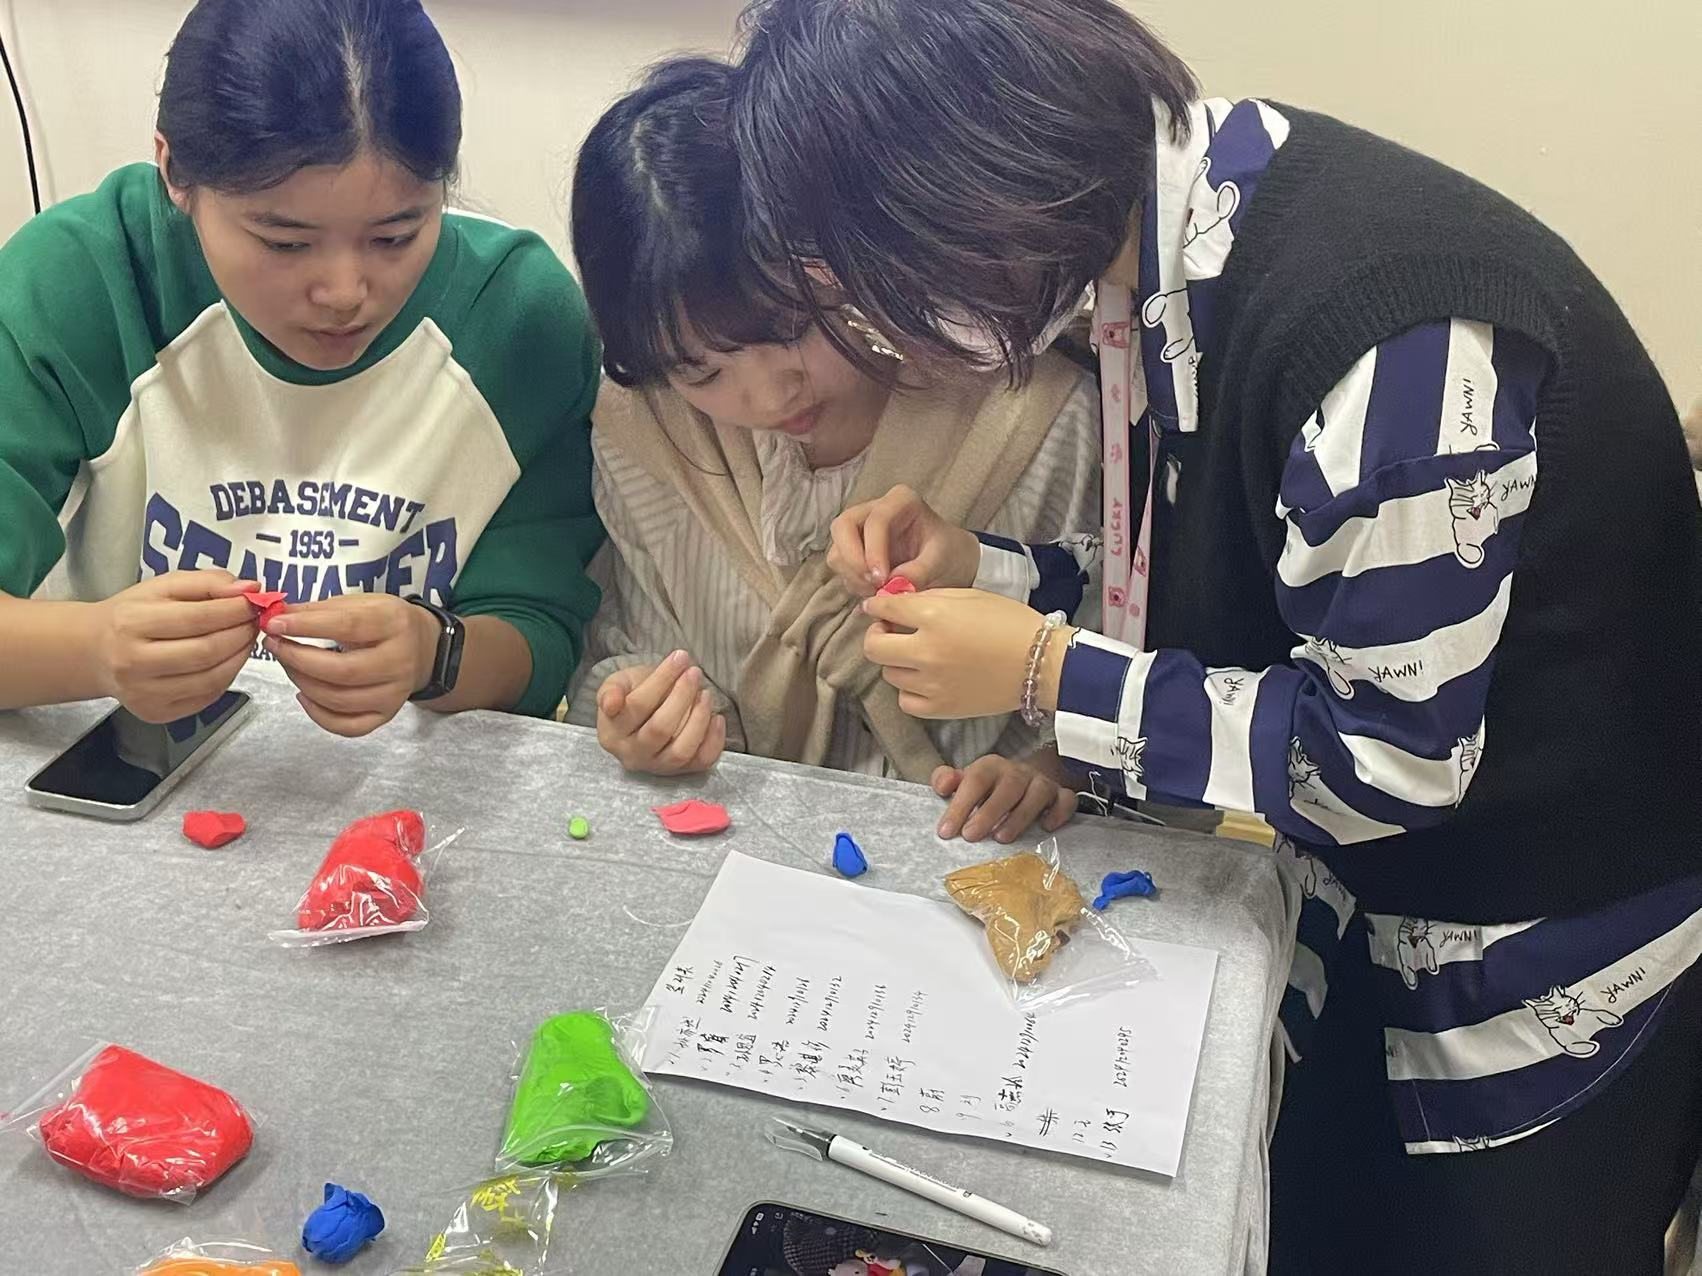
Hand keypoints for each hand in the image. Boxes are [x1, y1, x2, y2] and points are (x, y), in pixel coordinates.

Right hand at [88, 571, 257, 722]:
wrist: (95, 651)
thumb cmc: (133, 615)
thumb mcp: (164, 586)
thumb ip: (209, 582)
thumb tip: (250, 588)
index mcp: (131, 623)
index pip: (198, 618)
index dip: (235, 610)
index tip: (253, 602)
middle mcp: (133, 662)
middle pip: (207, 651)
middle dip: (241, 634)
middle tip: (253, 621)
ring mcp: (143, 693)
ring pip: (212, 678)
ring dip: (240, 656)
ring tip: (243, 638)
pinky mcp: (155, 712)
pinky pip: (206, 696)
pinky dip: (227, 676)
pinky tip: (227, 659)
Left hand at [263, 593, 436, 736]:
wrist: (423, 647)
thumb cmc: (384, 622)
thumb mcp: (360, 603)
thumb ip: (319, 610)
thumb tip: (277, 617)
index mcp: (394, 624)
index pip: (347, 627)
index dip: (306, 627)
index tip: (274, 624)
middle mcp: (400, 661)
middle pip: (342, 670)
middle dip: (298, 659)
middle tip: (275, 645)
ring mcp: (395, 693)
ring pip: (340, 700)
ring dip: (302, 683)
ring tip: (288, 664)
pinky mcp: (387, 714)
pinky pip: (348, 726)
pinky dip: (318, 715)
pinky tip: (304, 695)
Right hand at [596, 651, 726, 774]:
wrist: (645, 714)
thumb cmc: (632, 695)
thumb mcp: (618, 684)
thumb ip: (611, 690)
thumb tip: (611, 702)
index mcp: (611, 733)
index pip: (638, 706)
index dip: (661, 680)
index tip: (680, 657)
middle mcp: (632, 755)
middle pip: (660, 730)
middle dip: (682, 696)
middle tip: (694, 672)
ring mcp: (657, 767)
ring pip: (681, 750)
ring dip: (699, 718)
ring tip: (706, 694)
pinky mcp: (680, 771)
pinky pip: (701, 761)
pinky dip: (714, 740)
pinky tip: (717, 717)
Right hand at [827, 484, 980, 596]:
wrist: (949, 561)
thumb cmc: (948, 553)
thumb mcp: (942, 561)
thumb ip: (920, 571)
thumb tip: (893, 585)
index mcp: (901, 500)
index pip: (876, 520)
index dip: (874, 551)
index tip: (882, 580)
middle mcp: (875, 509)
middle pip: (843, 526)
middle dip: (852, 559)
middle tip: (872, 584)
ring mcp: (861, 529)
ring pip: (837, 549)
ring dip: (852, 574)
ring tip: (878, 591)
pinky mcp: (855, 549)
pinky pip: (841, 566)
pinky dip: (853, 582)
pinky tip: (875, 591)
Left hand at [864, 588, 1068, 718]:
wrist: (1041, 662)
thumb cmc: (1010, 623)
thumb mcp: (969, 596)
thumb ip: (928, 598)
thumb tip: (895, 603)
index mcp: (933, 616)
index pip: (884, 609)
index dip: (876, 606)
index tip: (877, 608)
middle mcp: (926, 651)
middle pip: (874, 647)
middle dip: (877, 635)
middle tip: (890, 631)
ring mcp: (932, 684)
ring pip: (889, 674)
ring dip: (897, 662)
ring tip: (917, 655)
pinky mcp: (941, 708)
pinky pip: (906, 701)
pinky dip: (910, 690)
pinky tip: (925, 680)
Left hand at [933, 755, 1075, 842]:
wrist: (1024, 781)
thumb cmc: (989, 788)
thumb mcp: (964, 782)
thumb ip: (946, 780)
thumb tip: (942, 785)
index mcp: (990, 767)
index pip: (975, 780)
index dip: (960, 805)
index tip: (947, 831)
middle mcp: (1017, 772)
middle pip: (1007, 787)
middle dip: (988, 812)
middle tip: (971, 836)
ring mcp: (1040, 783)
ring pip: (1037, 792)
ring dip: (1020, 815)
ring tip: (1002, 838)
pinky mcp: (1060, 795)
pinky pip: (1066, 799)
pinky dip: (1059, 812)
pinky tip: (1046, 827)